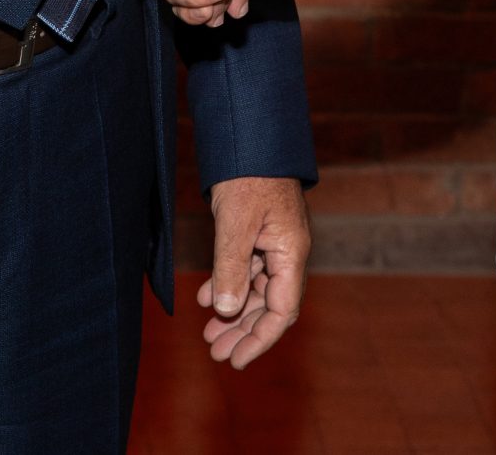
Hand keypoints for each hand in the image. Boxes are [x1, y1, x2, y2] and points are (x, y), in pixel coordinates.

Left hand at [199, 176, 307, 368]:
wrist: (250, 135)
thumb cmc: (248, 173)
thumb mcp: (235, 222)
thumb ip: (231, 267)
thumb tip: (225, 310)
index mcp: (290, 252)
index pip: (282, 311)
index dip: (260, 339)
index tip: (236, 360)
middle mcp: (286, 252)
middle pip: (269, 305)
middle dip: (243, 331)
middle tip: (216, 354)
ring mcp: (273, 243)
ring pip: (256, 290)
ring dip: (233, 312)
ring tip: (208, 335)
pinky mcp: (258, 233)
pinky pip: (246, 269)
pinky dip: (227, 285)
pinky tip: (205, 298)